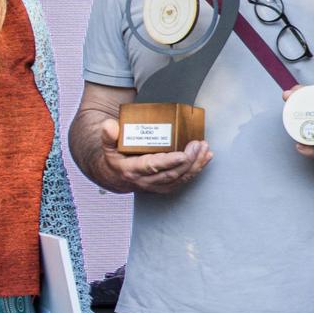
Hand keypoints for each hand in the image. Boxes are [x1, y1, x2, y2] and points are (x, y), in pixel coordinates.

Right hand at [94, 118, 209, 193]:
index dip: (169, 162)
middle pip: (171, 174)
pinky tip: (205, 158)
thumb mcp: (107, 146)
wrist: (114, 176)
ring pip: (179, 179)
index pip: (153, 167)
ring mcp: (156, 186)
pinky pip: (183, 180)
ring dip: (195, 165)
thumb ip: (108, 135)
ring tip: (205, 149)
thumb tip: (109, 125)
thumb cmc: (115, 157)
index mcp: (132, 170)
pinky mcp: (165, 187)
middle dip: (188, 160)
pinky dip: (196, 170)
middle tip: (198, 144)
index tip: (183, 155)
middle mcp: (145, 181)